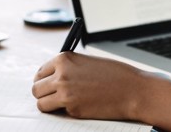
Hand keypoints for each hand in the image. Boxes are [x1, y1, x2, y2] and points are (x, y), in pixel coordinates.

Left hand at [32, 52, 147, 118]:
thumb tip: (54, 77)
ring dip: (49, 104)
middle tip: (53, 95)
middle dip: (44, 92)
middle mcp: (61, 75)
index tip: (49, 83)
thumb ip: (69, 67)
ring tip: (61, 103)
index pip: (40, 72)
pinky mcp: (72, 109)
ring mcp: (65, 93)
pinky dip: (64, 111)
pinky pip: (58, 112)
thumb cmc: (116, 75)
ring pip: (41, 103)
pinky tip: (78, 105)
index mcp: (64, 59)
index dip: (45, 79)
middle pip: (36, 88)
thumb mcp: (88, 62)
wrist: (133, 90)